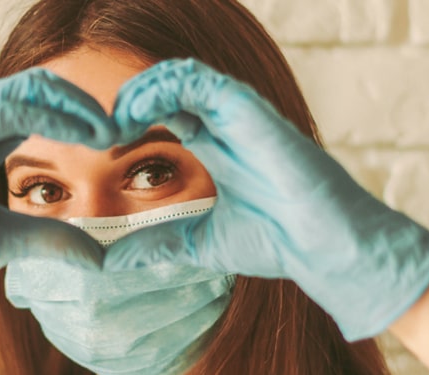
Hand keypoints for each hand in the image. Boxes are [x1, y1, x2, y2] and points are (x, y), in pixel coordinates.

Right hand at [0, 68, 114, 335]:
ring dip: (75, 104)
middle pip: (43, 88)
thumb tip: (98, 257)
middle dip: (85, 103)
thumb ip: (50, 239)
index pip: (45, 108)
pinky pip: (7, 107)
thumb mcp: (6, 239)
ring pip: (29, 87)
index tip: (119, 140)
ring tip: (108, 131)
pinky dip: (50, 113)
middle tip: (122, 129)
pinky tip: (81, 134)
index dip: (83, 118)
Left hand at [107, 59, 428, 340]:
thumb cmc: (277, 243)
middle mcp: (224, 124)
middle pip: (168, 88)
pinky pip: (197, 80)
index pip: (165, 112)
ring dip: (140, 90)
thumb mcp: (199, 243)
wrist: (323, 249)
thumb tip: (109, 263)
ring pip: (179, 75)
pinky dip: (160, 88)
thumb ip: (156, 245)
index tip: (106, 144)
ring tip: (117, 120)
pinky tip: (136, 114)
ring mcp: (237, 113)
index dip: (132, 120)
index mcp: (215, 146)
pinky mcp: (247, 109)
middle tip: (105, 129)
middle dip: (131, 100)